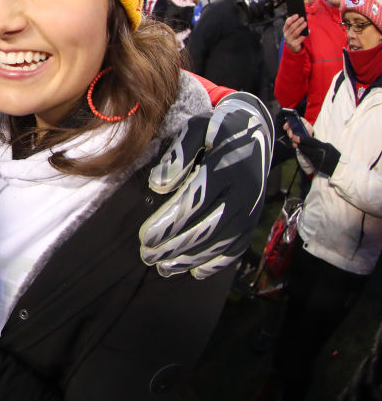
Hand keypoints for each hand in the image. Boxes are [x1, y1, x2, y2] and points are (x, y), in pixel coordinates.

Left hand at [142, 92, 273, 278]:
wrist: (256, 130)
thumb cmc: (216, 130)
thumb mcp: (196, 129)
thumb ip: (177, 154)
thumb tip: (158, 185)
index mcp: (225, 169)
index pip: (194, 203)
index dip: (169, 224)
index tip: (145, 238)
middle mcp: (243, 193)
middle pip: (207, 228)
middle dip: (175, 247)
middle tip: (147, 255)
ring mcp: (250, 209)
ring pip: (221, 242)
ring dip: (191, 259)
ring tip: (163, 267)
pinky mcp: (253, 219)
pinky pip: (237, 246)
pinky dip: (217, 262)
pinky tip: (195, 271)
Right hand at [282, 14, 307, 52]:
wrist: (293, 47)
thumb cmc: (294, 36)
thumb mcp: (291, 31)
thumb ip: (294, 25)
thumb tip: (300, 19)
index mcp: (285, 30)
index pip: (287, 23)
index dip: (292, 18)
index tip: (297, 15)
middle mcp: (286, 35)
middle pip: (292, 27)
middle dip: (298, 22)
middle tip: (303, 18)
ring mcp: (290, 40)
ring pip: (296, 32)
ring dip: (301, 27)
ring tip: (305, 23)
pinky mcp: (295, 44)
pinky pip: (301, 38)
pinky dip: (305, 34)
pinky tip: (309, 31)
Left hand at [287, 128, 340, 176]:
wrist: (338, 168)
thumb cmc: (334, 156)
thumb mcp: (329, 147)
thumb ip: (319, 144)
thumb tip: (308, 140)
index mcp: (325, 147)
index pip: (312, 142)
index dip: (303, 139)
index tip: (296, 136)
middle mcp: (320, 154)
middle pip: (306, 148)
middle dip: (299, 143)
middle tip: (293, 139)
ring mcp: (317, 160)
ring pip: (305, 153)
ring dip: (300, 148)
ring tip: (295, 143)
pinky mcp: (314, 165)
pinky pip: (307, 157)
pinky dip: (303, 153)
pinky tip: (301, 150)